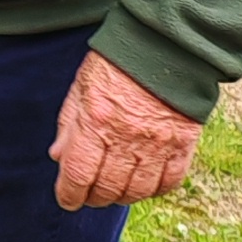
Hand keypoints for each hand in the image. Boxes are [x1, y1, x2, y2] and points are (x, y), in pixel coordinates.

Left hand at [49, 49, 201, 211]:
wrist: (164, 43)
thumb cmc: (117, 63)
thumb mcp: (82, 87)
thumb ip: (69, 125)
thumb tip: (58, 158)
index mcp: (96, 121)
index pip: (78, 175)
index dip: (69, 195)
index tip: (67, 199)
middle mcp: (126, 137)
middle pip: (107, 189)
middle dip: (94, 197)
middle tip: (91, 194)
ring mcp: (158, 143)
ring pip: (137, 191)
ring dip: (123, 197)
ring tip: (116, 190)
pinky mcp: (183, 143)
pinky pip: (169, 181)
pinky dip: (155, 189)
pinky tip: (144, 182)